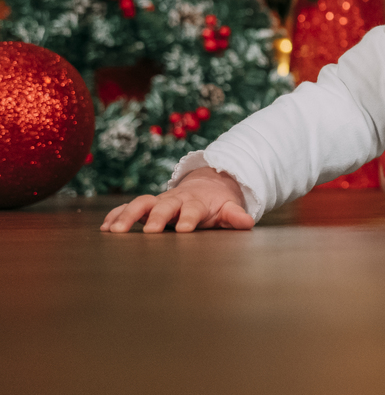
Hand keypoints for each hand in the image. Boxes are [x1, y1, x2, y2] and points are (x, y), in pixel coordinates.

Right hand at [100, 167, 252, 233]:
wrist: (205, 185)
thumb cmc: (216, 204)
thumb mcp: (228, 209)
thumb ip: (235, 215)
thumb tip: (248, 222)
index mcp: (197, 203)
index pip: (194, 210)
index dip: (190, 218)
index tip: (185, 229)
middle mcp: (175, 200)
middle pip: (165, 206)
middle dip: (157, 217)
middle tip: (149, 231)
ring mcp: (158, 201)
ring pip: (141, 203)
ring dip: (127, 216)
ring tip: (113, 231)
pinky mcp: (146, 205)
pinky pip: (127, 207)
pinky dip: (116, 215)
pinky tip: (104, 228)